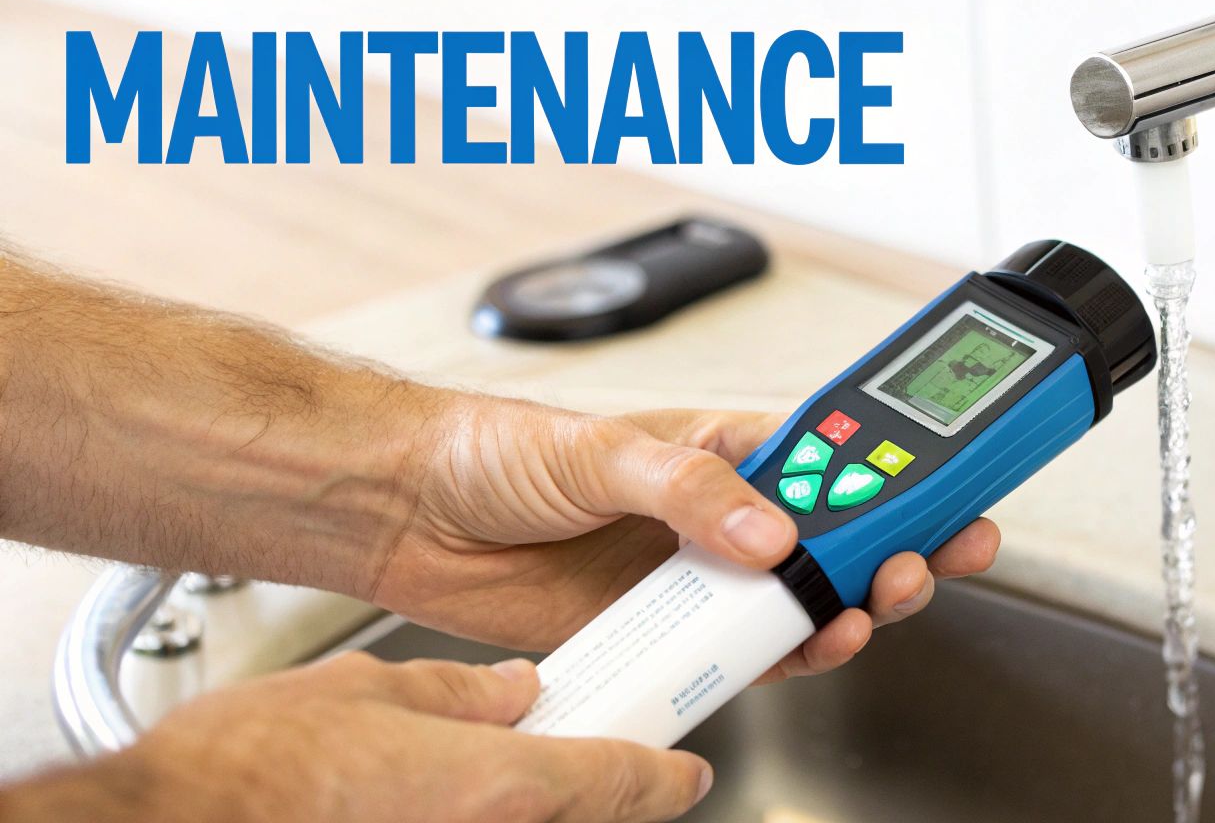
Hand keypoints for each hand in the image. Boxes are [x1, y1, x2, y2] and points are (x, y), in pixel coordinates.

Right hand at [59, 653, 709, 822]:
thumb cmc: (245, 775)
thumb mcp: (365, 689)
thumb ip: (457, 693)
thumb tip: (508, 693)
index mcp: (502, 786)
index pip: (628, 780)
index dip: (666, 772)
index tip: (685, 767)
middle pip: (583, 820)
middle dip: (589, 791)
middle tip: (570, 756)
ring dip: (521, 810)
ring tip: (470, 773)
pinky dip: (474, 820)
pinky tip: (422, 801)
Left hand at [373, 401, 999, 679]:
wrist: (411, 515)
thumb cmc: (496, 450)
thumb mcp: (600, 449)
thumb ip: (690, 490)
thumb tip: (769, 531)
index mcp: (725, 447)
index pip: (837, 455)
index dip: (902, 471)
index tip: (951, 487)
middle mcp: (722, 513)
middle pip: (839, 536)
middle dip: (897, 547)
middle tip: (929, 561)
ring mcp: (696, 576)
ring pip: (802, 602)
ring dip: (847, 610)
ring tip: (866, 613)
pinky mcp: (662, 631)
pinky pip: (741, 655)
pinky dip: (780, 661)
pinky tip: (799, 657)